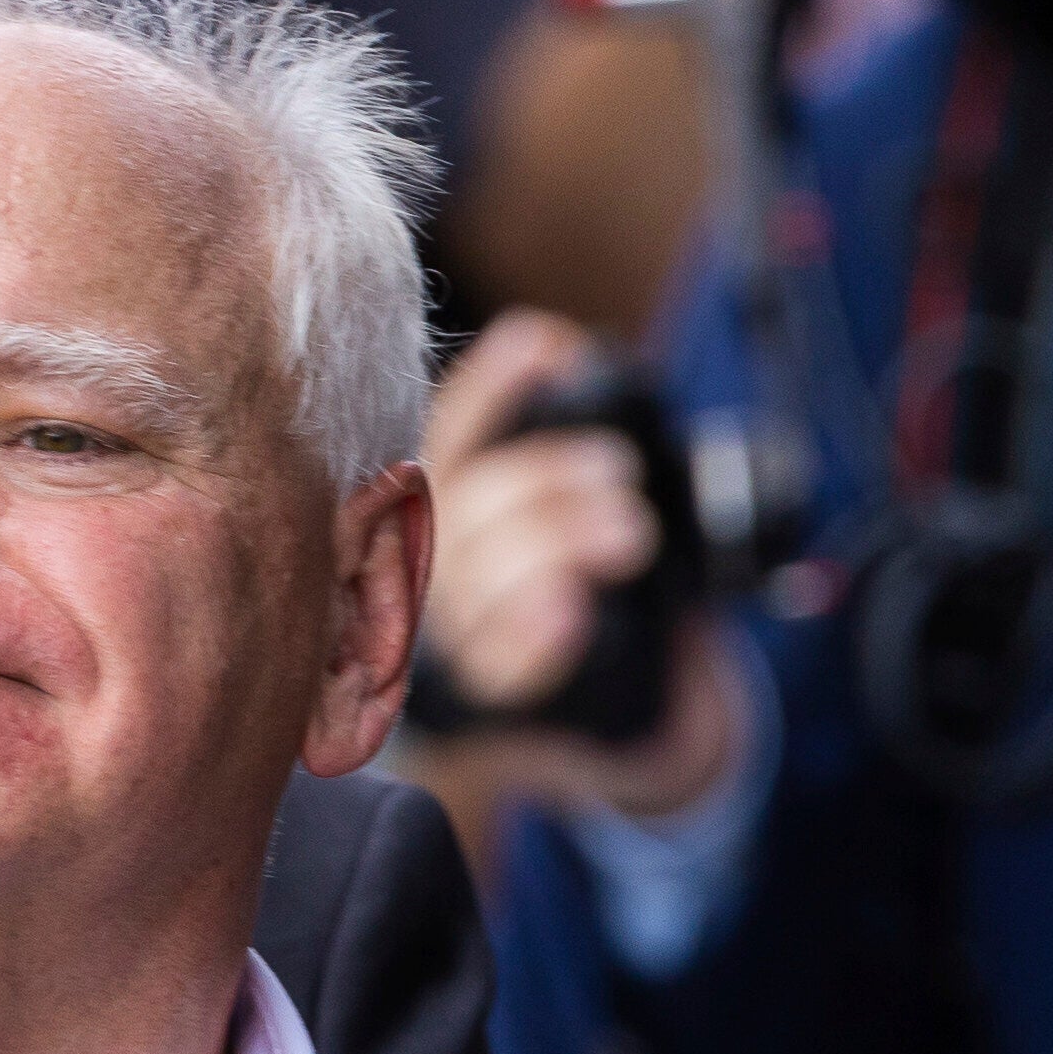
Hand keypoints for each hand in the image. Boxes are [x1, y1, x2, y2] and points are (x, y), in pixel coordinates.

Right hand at [412, 320, 746, 810]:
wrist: (594, 707)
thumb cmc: (577, 578)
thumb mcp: (561, 496)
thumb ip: (550, 435)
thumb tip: (561, 351)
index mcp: (435, 500)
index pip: (447, 433)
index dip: (490, 387)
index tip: (548, 345)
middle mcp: (421, 564)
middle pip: (462, 507)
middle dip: (545, 480)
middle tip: (621, 475)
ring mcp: (446, 633)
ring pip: (475, 578)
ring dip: (553, 542)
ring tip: (631, 532)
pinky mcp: (477, 699)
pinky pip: (493, 665)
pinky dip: (532, 634)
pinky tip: (570, 611)